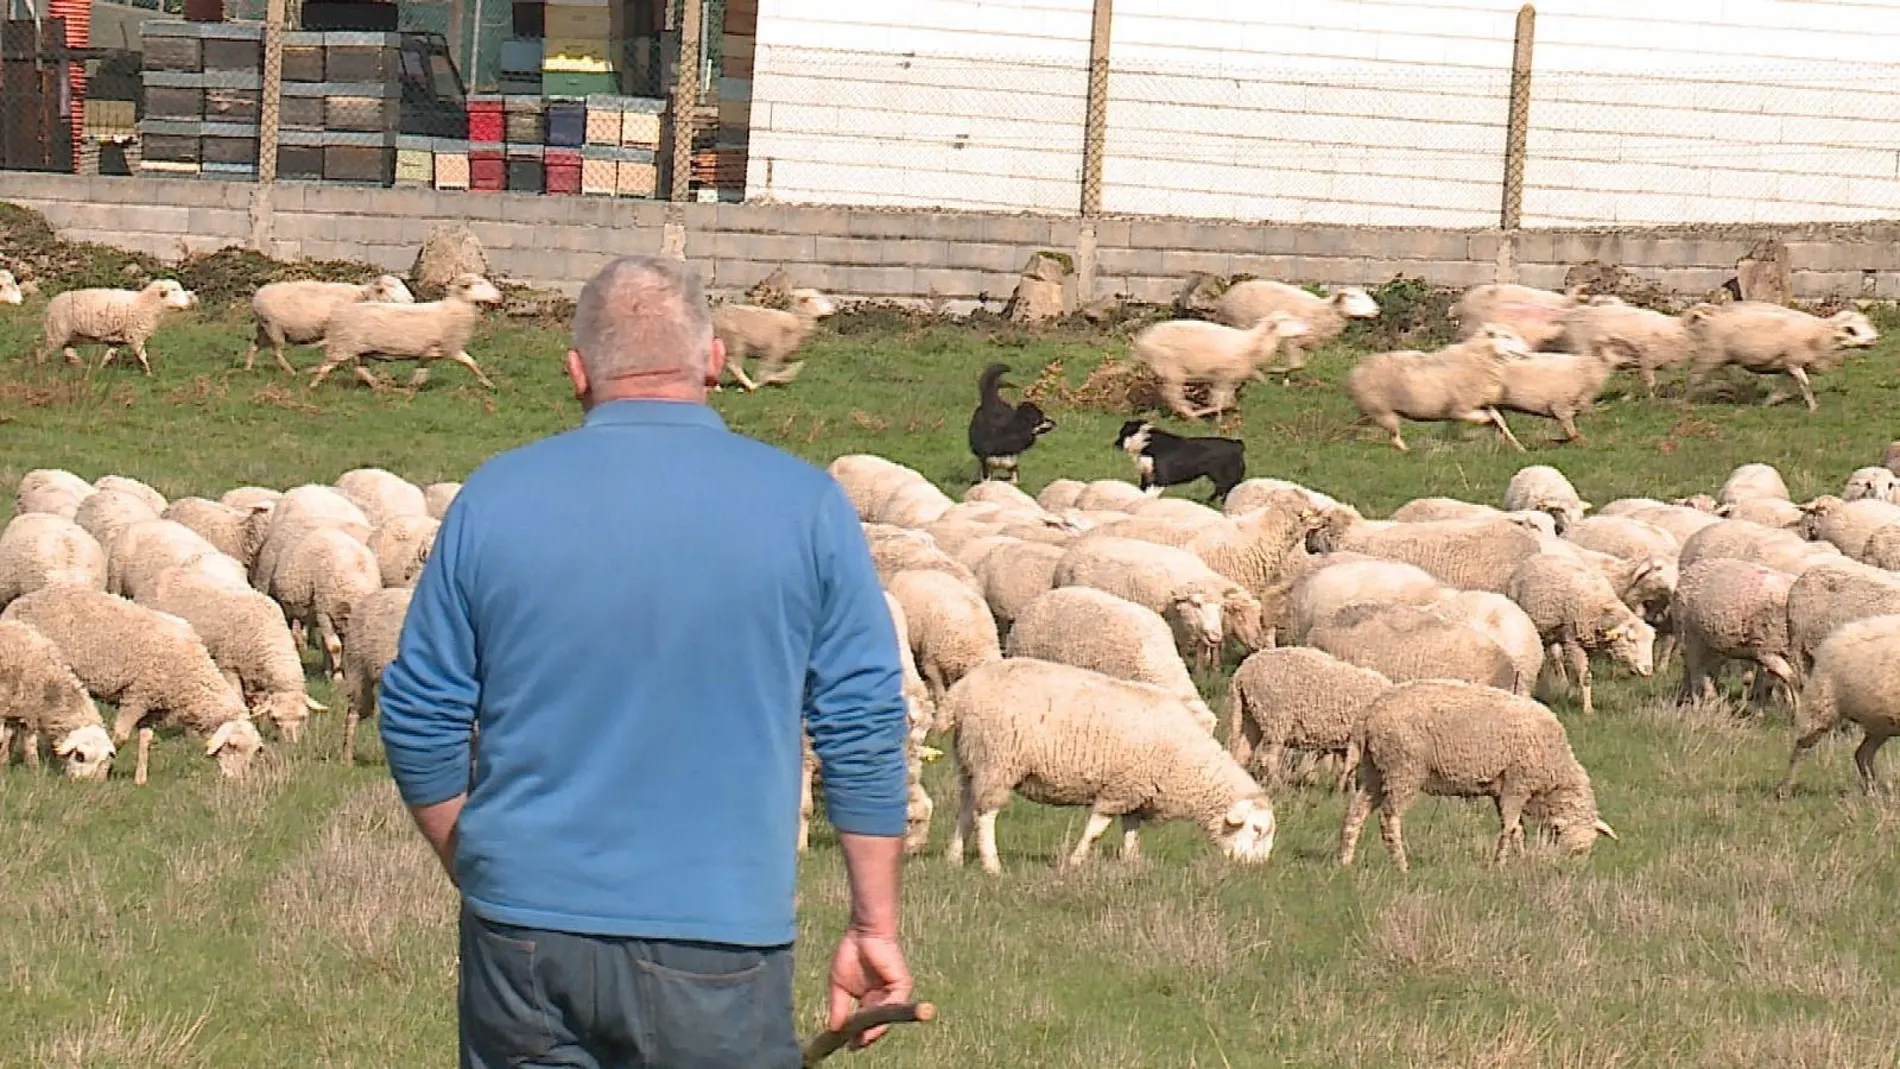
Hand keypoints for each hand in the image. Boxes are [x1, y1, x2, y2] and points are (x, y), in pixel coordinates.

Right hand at [826, 926, 912, 1049]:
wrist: (863, 933)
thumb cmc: (852, 954)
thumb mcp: (838, 986)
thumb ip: (838, 1008)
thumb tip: (834, 1030)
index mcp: (870, 1001)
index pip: (866, 1024)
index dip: (857, 1036)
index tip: (847, 1045)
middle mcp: (883, 999)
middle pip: (877, 1025)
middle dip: (866, 1036)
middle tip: (855, 1045)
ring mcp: (894, 993)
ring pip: (886, 1018)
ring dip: (874, 1029)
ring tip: (862, 1038)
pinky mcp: (902, 985)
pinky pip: (895, 1005)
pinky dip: (883, 1014)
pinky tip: (872, 1022)